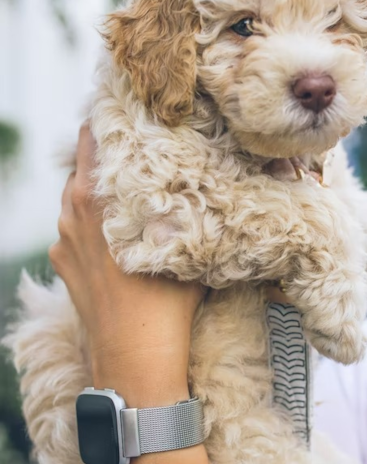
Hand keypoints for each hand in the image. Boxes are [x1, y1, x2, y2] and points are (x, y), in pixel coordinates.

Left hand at [49, 123, 204, 404]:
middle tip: (131, 142)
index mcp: (98, 200)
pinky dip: (88, 220)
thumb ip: (186, 212)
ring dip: (95, 186)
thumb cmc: (166, 304)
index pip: (92, 139)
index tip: (123, 106)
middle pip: (80, 163)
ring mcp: (63, 242)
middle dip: (104, 150)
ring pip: (74, 197)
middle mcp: (73, 214)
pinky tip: (111, 231)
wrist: (135, 357)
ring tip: (123, 185)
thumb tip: (206, 187)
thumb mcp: (185, 249)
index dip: (107, 119)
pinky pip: (72, 228)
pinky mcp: (63, 265)